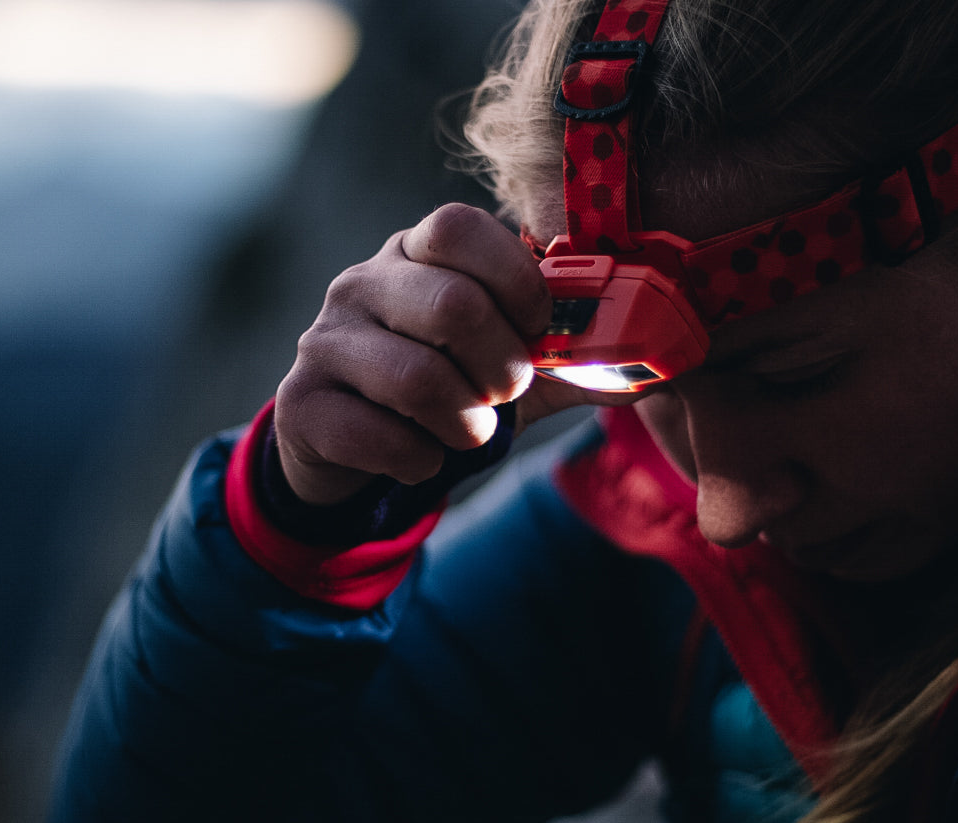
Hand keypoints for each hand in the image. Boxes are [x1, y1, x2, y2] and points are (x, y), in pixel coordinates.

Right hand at [274, 203, 642, 505]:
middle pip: (451, 305)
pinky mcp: (301, 404)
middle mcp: (360, 284)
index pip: (459, 227)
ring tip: (471, 433)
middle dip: (502, 366)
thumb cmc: (440, 386)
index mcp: (414, 254)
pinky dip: (419, 459)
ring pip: (416, 378)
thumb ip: (567, 354)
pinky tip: (422, 457)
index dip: (515, 279)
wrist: (345, 442)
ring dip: (466, 421)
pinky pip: (376, 435)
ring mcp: (323, 342)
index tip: (537, 326)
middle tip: (508, 393)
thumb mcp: (502, 360)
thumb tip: (656, 360)